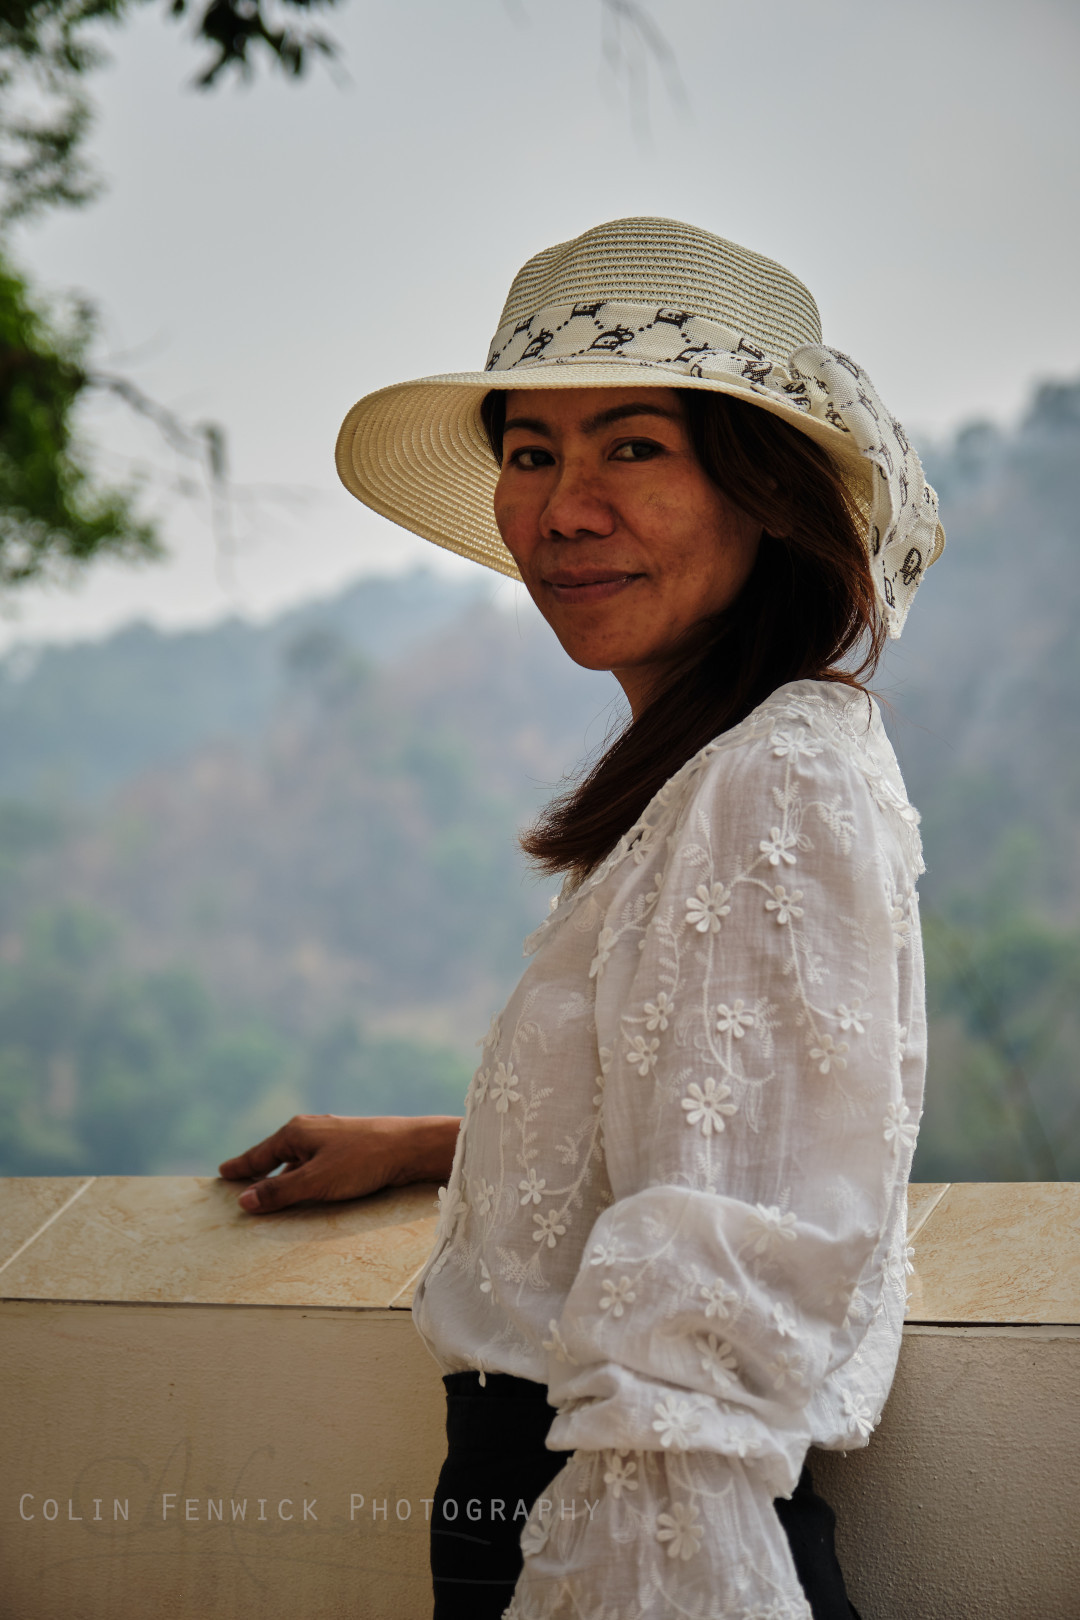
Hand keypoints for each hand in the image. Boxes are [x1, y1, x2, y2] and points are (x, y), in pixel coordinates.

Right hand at [218, 1113, 460, 1213]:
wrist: (410, 1146)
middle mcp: (310, 1129)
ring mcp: (330, 1136)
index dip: (241, 1166)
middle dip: (259, 1169)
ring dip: (283, 1174)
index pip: (259, 1154)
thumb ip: (280, 1192)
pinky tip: (308, 1185)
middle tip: (239, 1180)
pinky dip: (303, 1173)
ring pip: (297, 1158)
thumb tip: (244, 1201)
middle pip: (276, 1153)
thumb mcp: (315, 1182)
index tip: (223, 1172)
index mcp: (296, 1132)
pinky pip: (314, 1161)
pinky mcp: (349, 1145)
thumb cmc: (361, 1161)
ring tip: (270, 1189)